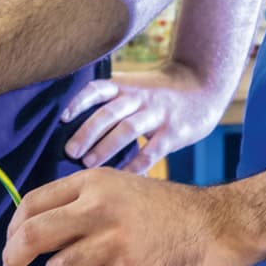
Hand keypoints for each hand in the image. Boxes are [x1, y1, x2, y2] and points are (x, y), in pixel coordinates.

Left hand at [1, 167, 259, 265]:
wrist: (220, 226)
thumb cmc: (172, 211)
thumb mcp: (123, 188)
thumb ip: (84, 203)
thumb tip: (39, 231)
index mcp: (94, 182)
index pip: (32, 202)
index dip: (13, 229)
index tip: (11, 248)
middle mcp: (99, 208)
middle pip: (31, 235)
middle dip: (14, 258)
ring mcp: (114, 242)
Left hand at [62, 65, 230, 175]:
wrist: (204, 86)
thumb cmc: (159, 94)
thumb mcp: (134, 86)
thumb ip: (109, 101)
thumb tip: (69, 124)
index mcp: (125, 87)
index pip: (97, 89)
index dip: (78, 102)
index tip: (61, 119)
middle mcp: (139, 97)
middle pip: (109, 112)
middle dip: (87, 132)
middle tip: (69, 152)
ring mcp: (157, 113)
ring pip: (128, 128)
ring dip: (106, 146)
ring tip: (88, 164)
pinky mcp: (174, 131)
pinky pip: (153, 149)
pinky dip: (137, 164)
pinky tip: (122, 179)